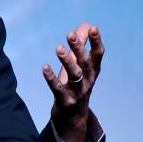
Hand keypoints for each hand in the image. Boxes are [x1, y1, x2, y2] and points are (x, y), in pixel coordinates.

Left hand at [42, 23, 103, 141]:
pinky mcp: (65, 101)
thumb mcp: (80, 66)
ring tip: (58, 48)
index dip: (96, 42)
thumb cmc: (75, 85)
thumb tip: (86, 25)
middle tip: (70, 34)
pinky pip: (57, 89)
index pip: (98, 54)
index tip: (93, 28)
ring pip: (74, 75)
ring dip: (67, 61)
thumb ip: (82, 45)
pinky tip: (44, 67)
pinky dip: (51, 78)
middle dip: (78, 48)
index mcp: (93, 71)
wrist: (73, 117)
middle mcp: (88, 80)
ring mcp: (77, 92)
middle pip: (84, 62)